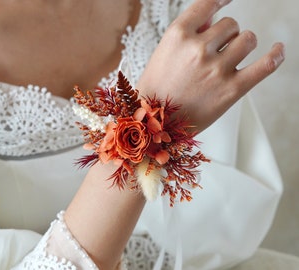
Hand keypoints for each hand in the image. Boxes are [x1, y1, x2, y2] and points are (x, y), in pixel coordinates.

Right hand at [136, 0, 284, 132]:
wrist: (153, 124)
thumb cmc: (156, 90)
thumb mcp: (162, 54)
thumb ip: (187, 34)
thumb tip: (212, 21)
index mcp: (177, 36)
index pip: (207, 4)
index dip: (221, 0)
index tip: (227, 0)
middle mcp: (198, 49)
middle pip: (231, 24)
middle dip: (226, 35)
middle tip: (215, 51)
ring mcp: (216, 70)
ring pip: (248, 39)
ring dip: (241, 45)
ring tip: (230, 59)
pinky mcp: (231, 90)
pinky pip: (265, 65)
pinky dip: (276, 55)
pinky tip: (279, 49)